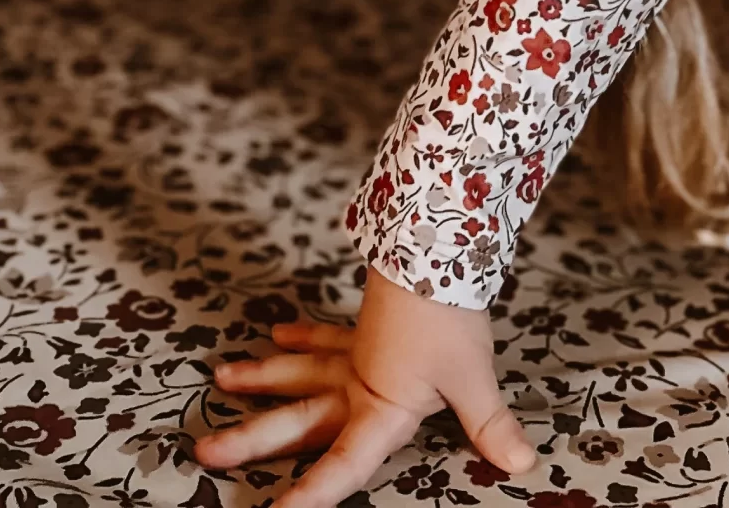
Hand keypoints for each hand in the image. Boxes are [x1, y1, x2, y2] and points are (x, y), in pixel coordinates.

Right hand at [191, 266, 537, 506]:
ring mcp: (357, 349)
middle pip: (300, 416)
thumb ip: (489, 423)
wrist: (437, 246)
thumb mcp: (472, 374)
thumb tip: (522, 463)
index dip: (315, 491)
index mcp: (380, 405)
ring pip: (299, 370)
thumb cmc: (450, 314)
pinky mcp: (367, 324)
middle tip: (206, 450)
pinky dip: (302, 335)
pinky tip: (277, 333)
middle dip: (254, 437)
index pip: (345, 462)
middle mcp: (358, 381)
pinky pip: (326, 334)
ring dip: (262, 377)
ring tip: (221, 380)